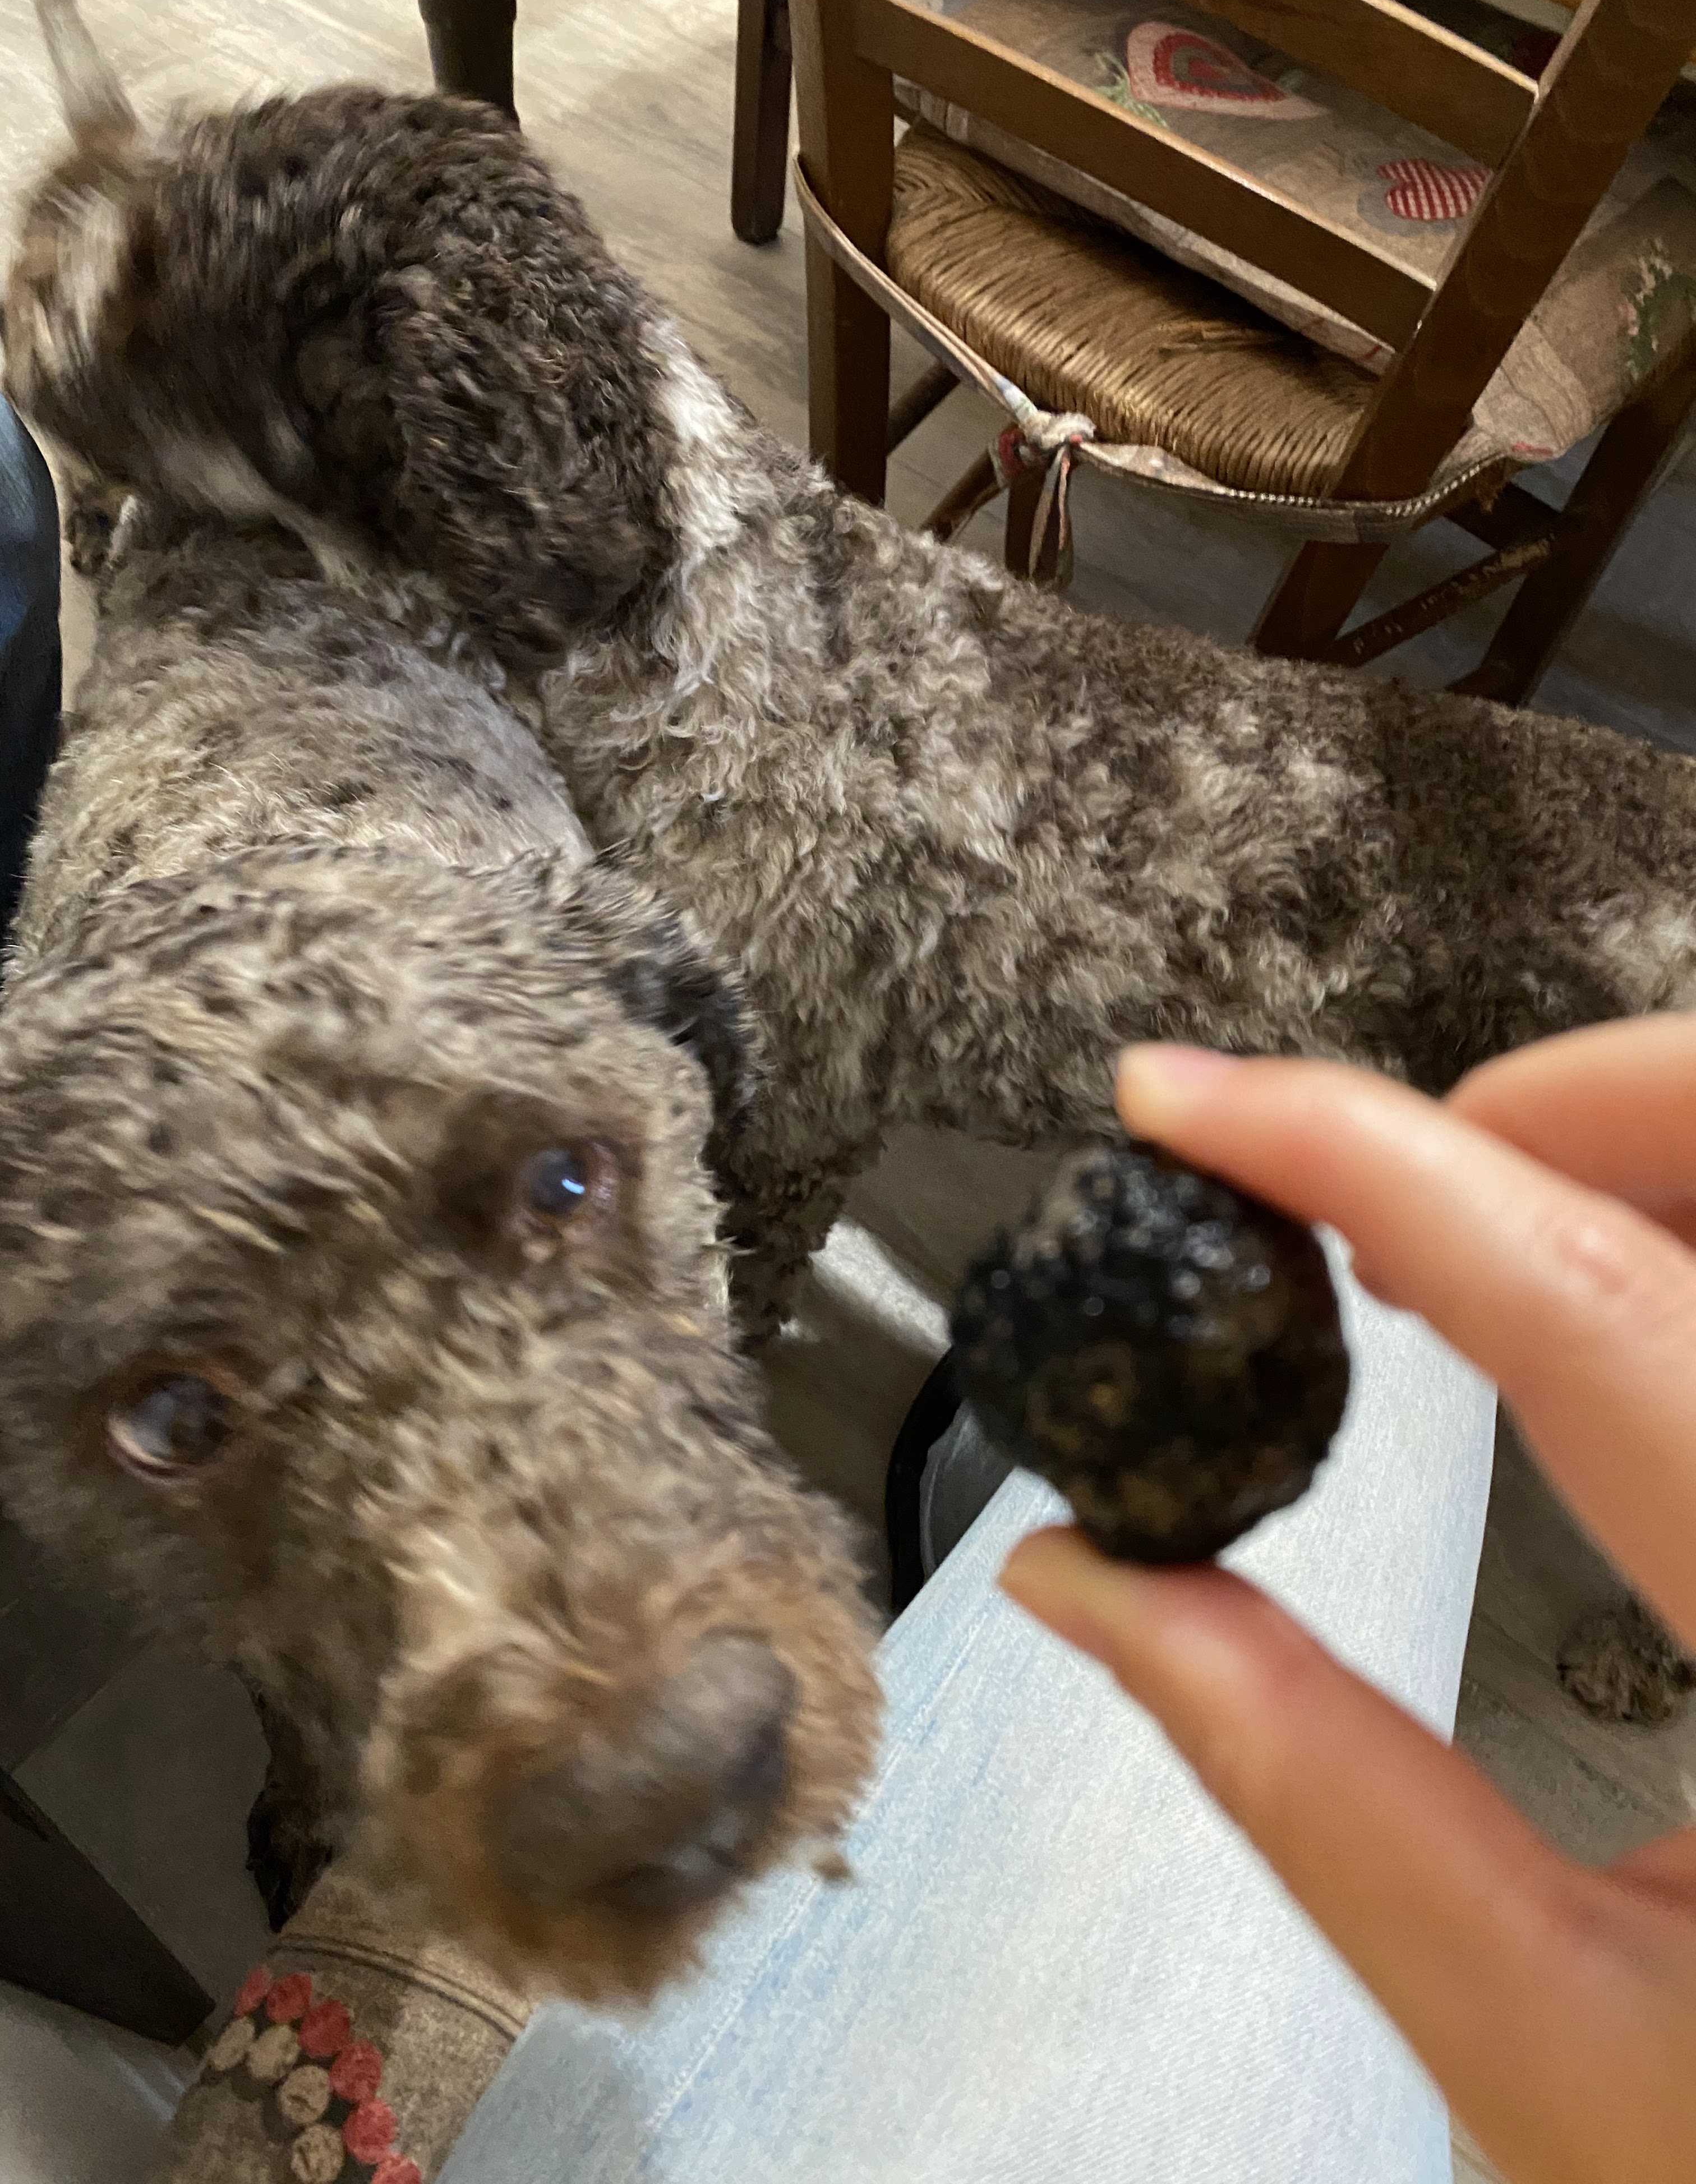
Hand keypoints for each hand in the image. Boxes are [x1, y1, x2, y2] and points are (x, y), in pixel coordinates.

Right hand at [1001, 1017, 1695, 2183]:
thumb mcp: (1554, 2044)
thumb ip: (1309, 1783)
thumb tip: (1092, 1583)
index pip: (1594, 1312)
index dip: (1362, 1159)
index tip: (1191, 1103)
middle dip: (1556, 1103)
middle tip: (1364, 1173)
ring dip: (1630, 1160)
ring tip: (1463, 1226)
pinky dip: (1680, 1241)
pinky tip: (1599, 1296)